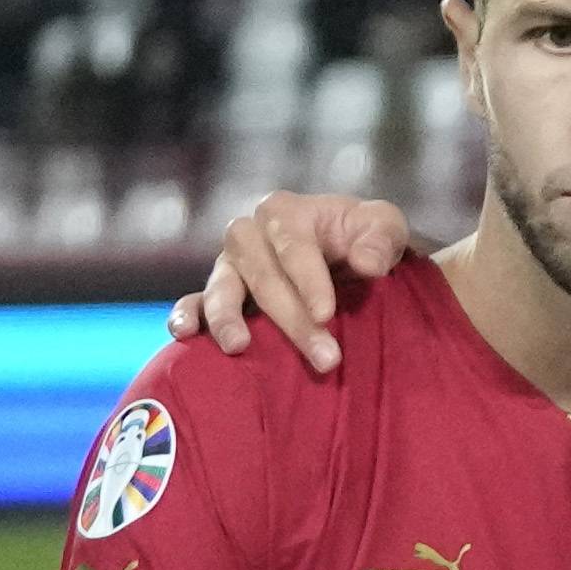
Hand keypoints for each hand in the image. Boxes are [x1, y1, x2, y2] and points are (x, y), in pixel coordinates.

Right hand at [182, 189, 417, 370]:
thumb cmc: (364, 238)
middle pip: (262, 275)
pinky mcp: (220, 291)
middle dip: (291, 318)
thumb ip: (381, 239)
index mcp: (285, 211)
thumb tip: (367, 263)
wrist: (348, 255)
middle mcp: (249, 233)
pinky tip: (185, 334)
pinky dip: (188, 315)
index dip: (308, 280)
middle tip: (325, 358)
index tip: (326, 314)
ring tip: (239, 346)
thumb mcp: (385, 227)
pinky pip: (195, 300)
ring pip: (222, 288)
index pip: (293, 246)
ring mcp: (229, 264)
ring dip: (228, 318)